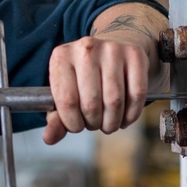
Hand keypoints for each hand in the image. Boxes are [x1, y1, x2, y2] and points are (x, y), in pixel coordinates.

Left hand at [43, 3, 168, 144]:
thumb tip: (50, 138)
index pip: (67, 100)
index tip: (77, 126)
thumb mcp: (65, 93)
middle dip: (93, 123)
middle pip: (91, 103)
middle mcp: (86, 48)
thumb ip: (56, 118)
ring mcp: (112, 49)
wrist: (111, 49)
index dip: (72, 123)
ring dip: (112, 122)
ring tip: (108, 123)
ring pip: (114, 101)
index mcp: (62, 57)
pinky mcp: (135, 54)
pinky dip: (131, 114)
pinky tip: (124, 117)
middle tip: (94, 124)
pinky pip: (136, 94)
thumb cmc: (83, 77)